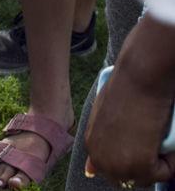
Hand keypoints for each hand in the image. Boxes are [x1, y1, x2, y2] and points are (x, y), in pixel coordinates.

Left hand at [85, 17, 174, 186]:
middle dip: (144, 163)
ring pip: (148, 178)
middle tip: (149, 137)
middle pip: (130, 179)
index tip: (139, 144)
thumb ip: (100, 144)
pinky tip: (160, 135)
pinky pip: (163, 174)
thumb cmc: (125, 90)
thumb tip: (90, 172)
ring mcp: (120, 166)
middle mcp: (102, 161)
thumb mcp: (103, 119)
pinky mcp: (141, 166)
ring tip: (154, 133)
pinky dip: (169, 159)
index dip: (130, 159)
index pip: (112, 170)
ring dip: (157, 161)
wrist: (138, 78)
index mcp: (92, 146)